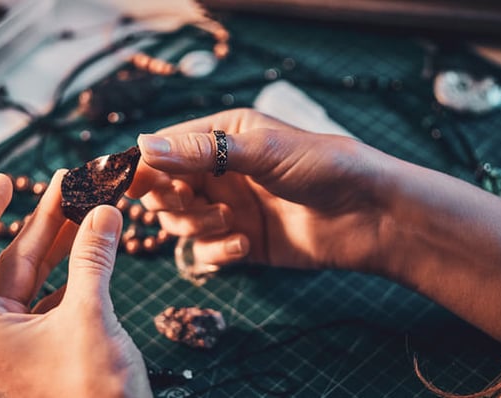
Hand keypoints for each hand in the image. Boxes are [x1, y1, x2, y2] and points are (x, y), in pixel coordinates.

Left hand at [0, 172, 150, 397]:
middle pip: (11, 263)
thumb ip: (93, 259)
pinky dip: (78, 271)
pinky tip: (97, 247)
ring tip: (88, 205)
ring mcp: (23, 343)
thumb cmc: (93, 393)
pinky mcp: (50, 349)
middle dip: (41, 222)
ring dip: (63, 243)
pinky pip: (59, 297)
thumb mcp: (91, 316)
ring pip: (38, 279)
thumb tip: (103, 210)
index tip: (6, 180)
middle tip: (68, 184)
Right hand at [127, 108, 389, 272]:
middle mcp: (220, 171)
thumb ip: (200, 152)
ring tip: (230, 221)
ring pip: (180, 223)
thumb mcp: (260, 151)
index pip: (166, 148)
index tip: (132, 184)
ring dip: (197, 225)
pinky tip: (245, 245)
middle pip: (165, 189)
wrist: (369, 216)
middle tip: (190, 202)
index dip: (145, 166)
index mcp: (222, 135)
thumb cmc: (322, 167)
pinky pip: (206, 251)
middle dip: (171, 199)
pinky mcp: (241, 242)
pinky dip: (218, 250)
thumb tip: (141, 146)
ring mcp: (229, 207)